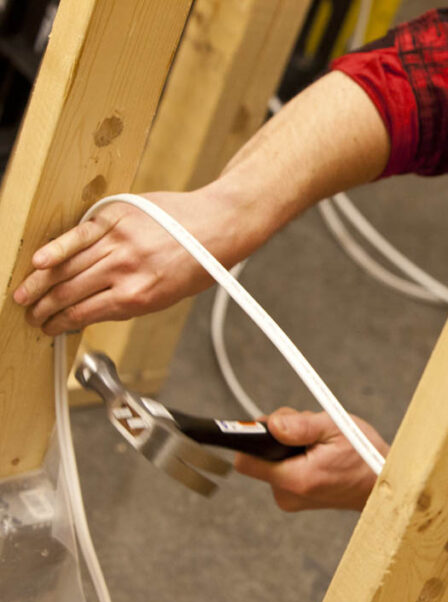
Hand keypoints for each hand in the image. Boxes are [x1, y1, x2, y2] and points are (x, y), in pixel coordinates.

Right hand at [12, 189, 240, 334]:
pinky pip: (79, 234)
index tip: (48, 328)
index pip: (85, 314)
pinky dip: (56, 248)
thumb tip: (92, 313)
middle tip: (30, 315)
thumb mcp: (167, 297)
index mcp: (139, 296)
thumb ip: (129, 304)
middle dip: (44, 308)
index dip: (60, 324)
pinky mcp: (116, 218)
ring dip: (40, 283)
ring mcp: (119, 242)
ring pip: (68, 265)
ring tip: (23, 295)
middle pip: (70, 292)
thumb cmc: (196, 262)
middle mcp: (126, 270)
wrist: (216, 225)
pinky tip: (38, 262)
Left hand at [234, 407, 385, 511]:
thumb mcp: (337, 428)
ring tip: (320, 444)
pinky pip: (284, 469)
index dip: (252, 438)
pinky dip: (297, 457)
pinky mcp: (296, 497)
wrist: (383, 483)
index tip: (268, 425)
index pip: (247, 461)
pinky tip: (318, 455)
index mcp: (296, 478)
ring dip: (290, 445)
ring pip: (273, 460)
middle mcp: (289, 494)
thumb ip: (302, 426)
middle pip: (261, 456)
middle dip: (280, 436)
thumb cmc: (365, 456)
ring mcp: (292, 499)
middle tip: (310, 431)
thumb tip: (272, 424)